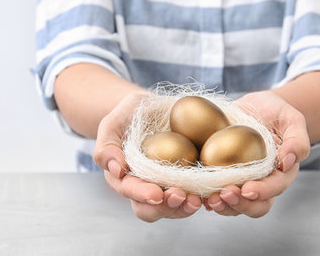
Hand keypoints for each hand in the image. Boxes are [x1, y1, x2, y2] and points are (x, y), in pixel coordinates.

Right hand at [93, 93, 201, 221]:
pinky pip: (193, 194)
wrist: (149, 110)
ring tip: (199, 200)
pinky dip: (203, 197)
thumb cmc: (128, 116)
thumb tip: (117, 170)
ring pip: (174, 208)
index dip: (143, 194)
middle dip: (168, 208)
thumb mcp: (112, 124)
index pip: (130, 191)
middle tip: (183, 197)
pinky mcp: (185, 181)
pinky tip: (213, 192)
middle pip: (152, 209)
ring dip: (186, 207)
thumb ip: (106, 145)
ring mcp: (165, 186)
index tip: (157, 193)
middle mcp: (144, 187)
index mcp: (123, 178)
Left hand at [205, 90, 309, 216]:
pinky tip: (196, 193)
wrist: (258, 107)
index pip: (274, 188)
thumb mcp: (292, 119)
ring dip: (222, 205)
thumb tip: (288, 162)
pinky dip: (207, 196)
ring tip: (209, 200)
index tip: (247, 189)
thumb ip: (297, 140)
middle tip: (224, 195)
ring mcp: (242, 181)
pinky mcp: (224, 175)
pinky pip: (216, 192)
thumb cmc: (278, 113)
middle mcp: (262, 182)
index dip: (262, 192)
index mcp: (281, 173)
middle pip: (254, 205)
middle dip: (240, 205)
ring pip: (234, 204)